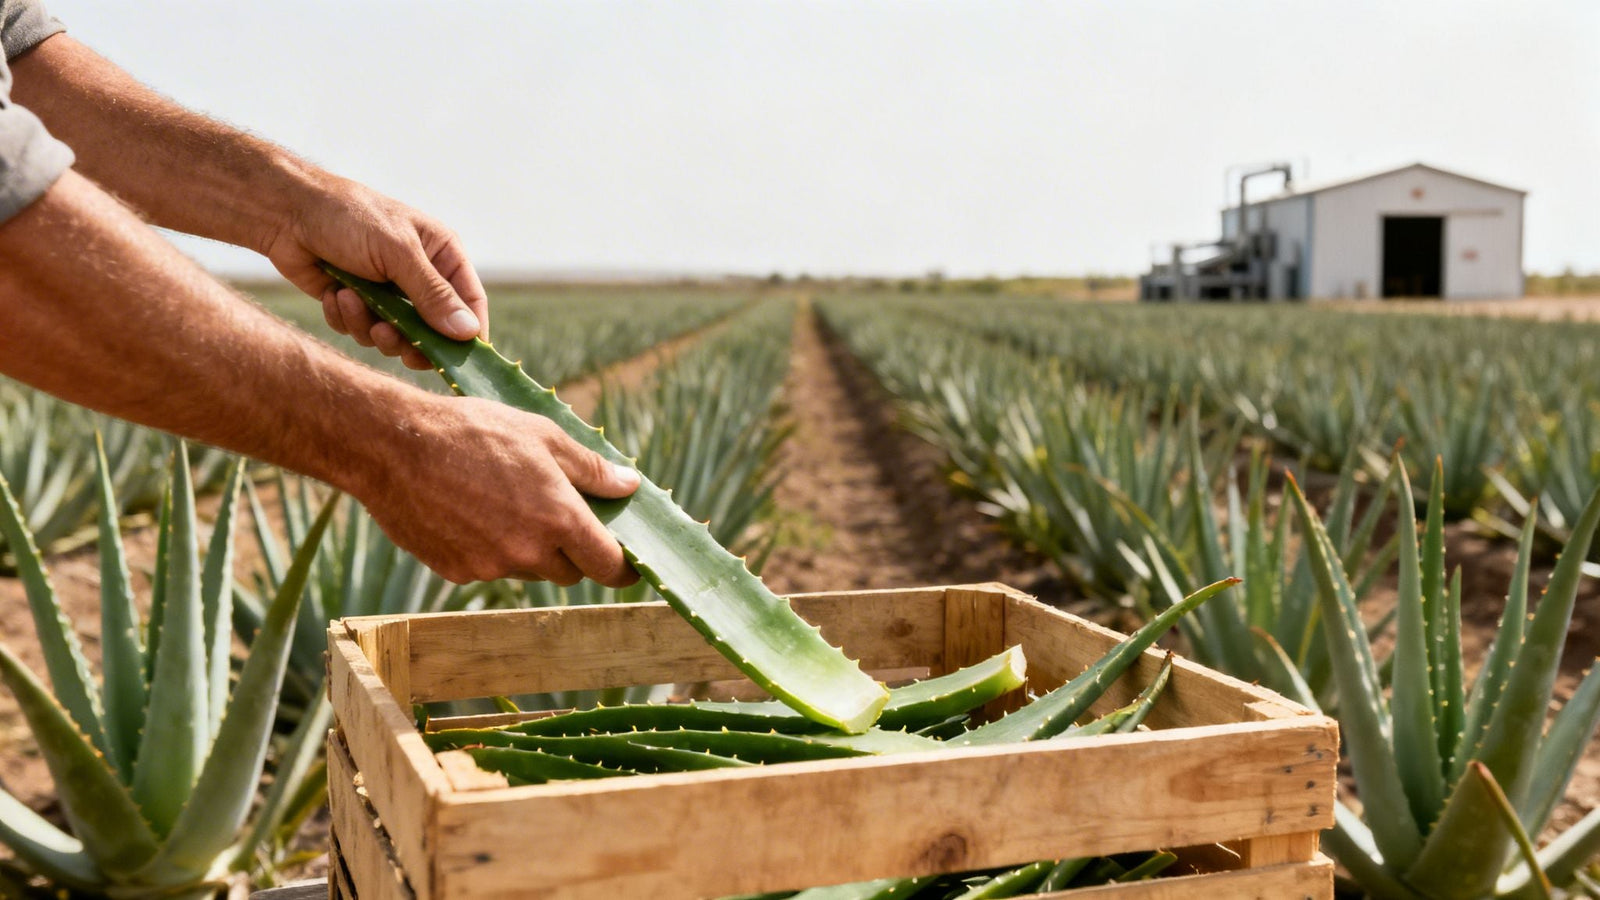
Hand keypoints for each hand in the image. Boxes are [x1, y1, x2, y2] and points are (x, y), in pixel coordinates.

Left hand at [262, 173, 487, 369]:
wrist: (285, 212)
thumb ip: (433, 295)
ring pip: (394, 336)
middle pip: (433, 330)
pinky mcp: (357, 304)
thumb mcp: (397, 253)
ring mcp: (388, 292)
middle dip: (408, 338)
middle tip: (388, 338)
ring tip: (349, 300)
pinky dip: (346, 318)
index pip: (470, 302)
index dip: (468, 334)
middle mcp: (419, 276)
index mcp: (441, 254)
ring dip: (369, 326)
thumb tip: (470, 333)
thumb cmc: (348, 218)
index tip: (458, 361)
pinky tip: (332, 293)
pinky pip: (361, 331)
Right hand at [361, 396, 641, 586]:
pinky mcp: (456, 572)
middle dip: (570, 549)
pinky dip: (489, 549)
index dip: (623, 568)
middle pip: (568, 571)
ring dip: (528, 548)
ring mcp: (490, 567)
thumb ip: (591, 468)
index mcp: (559, 518)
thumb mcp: (542, 436)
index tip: (628, 565)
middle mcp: (528, 553)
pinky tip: (469, 512)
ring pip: (527, 570)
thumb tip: (630, 485)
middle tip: (554, 513)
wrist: (393, 447)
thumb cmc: (472, 432)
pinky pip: (488, 569)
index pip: (608, 565)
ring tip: (503, 501)